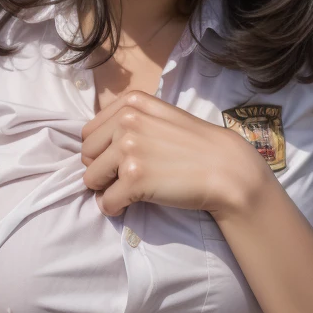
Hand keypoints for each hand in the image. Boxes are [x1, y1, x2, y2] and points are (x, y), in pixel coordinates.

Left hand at [80, 90, 263, 218]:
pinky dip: (115, 208)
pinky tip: (131, 204)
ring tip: (131, 190)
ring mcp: (129, 149)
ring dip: (107, 189)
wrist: (227, 170)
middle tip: (127, 177)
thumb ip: (129, 119)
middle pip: (86, 155)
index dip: (102, 151)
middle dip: (101, 170)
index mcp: (131, 103)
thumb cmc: (195, 146)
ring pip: (90, 179)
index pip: (89, 132)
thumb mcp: (160, 115)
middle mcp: (127, 121)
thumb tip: (92, 140)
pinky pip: (105, 202)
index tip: (122, 160)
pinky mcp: (134, 180)